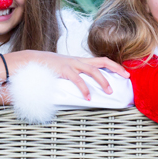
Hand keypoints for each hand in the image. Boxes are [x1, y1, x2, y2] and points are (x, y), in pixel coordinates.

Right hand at [14, 51, 129, 100]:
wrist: (31, 60)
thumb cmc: (48, 68)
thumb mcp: (64, 70)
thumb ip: (74, 75)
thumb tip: (84, 88)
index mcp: (79, 60)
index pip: (101, 60)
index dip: (115, 66)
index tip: (126, 73)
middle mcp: (78, 60)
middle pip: (102, 61)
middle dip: (115, 69)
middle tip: (126, 78)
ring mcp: (71, 64)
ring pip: (92, 70)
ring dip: (103, 81)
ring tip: (109, 92)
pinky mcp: (63, 69)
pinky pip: (77, 79)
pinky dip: (84, 89)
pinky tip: (88, 98)